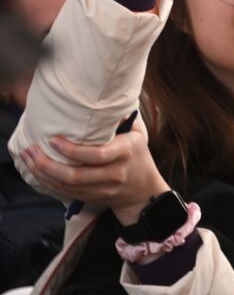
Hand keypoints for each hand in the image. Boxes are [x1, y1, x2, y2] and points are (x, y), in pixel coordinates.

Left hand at [18, 115, 169, 222]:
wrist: (145, 190)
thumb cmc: (137, 154)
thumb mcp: (137, 134)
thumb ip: (121, 117)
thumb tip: (103, 96)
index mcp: (125, 153)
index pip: (96, 155)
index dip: (71, 150)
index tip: (53, 139)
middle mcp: (115, 174)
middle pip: (75, 175)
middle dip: (47, 164)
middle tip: (30, 150)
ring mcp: (104, 189)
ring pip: (67, 186)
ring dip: (42, 173)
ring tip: (27, 158)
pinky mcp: (94, 198)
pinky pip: (66, 193)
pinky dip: (48, 183)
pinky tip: (36, 171)